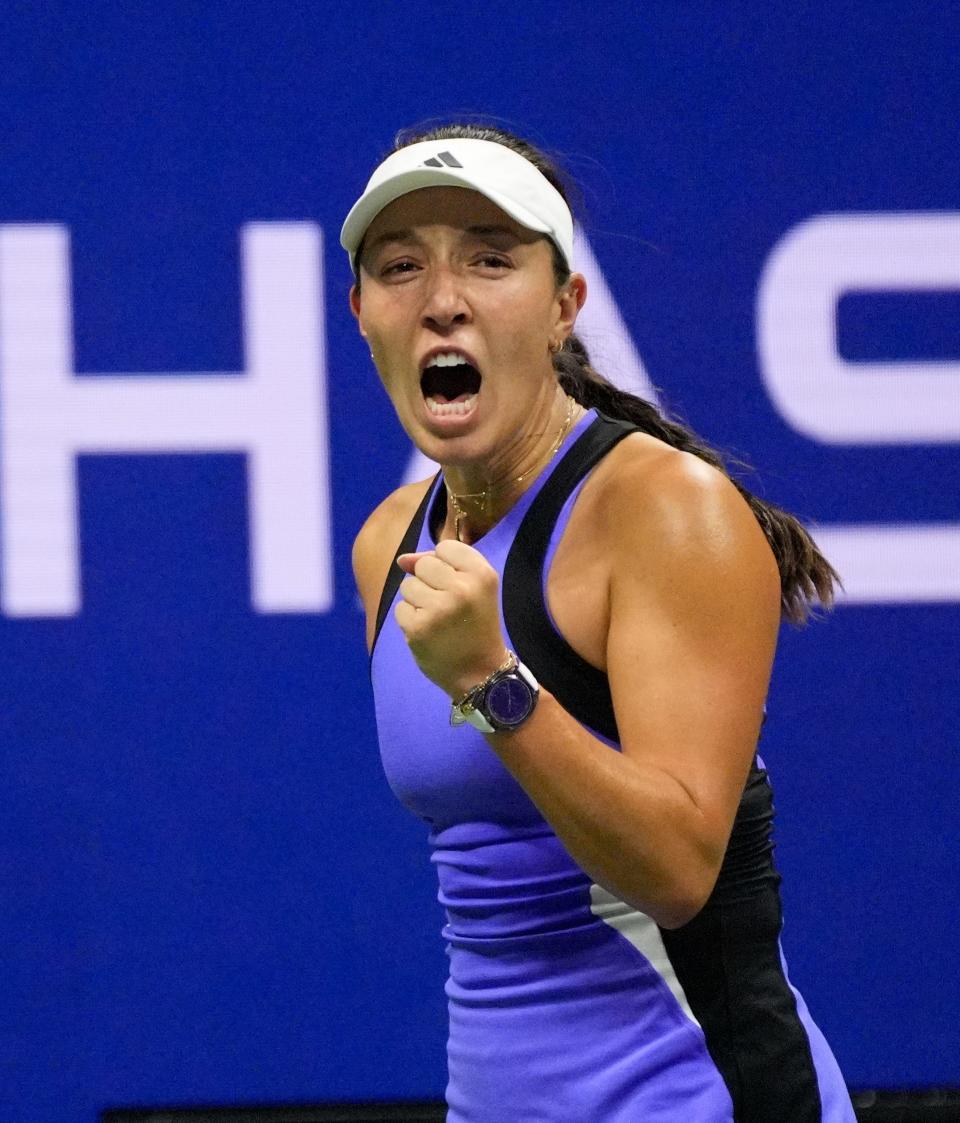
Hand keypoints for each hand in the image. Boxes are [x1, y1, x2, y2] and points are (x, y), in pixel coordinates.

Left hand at [395, 540, 508, 698]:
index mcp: (482, 574)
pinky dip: (410, 620)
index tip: (458, 586)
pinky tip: (428, 632)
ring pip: (408, 585)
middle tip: (448, 606)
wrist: (480, 672)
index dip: (446, 566)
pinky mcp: (418, 627)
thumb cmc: (476, 624)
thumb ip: (442, 564)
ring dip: (417, 601)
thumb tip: (402, 559)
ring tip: (437, 619)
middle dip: (429, 582)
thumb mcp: (474, 587)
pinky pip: (401, 608)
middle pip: (423, 564)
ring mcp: (439, 608)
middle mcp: (462, 588)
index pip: (445, 547)